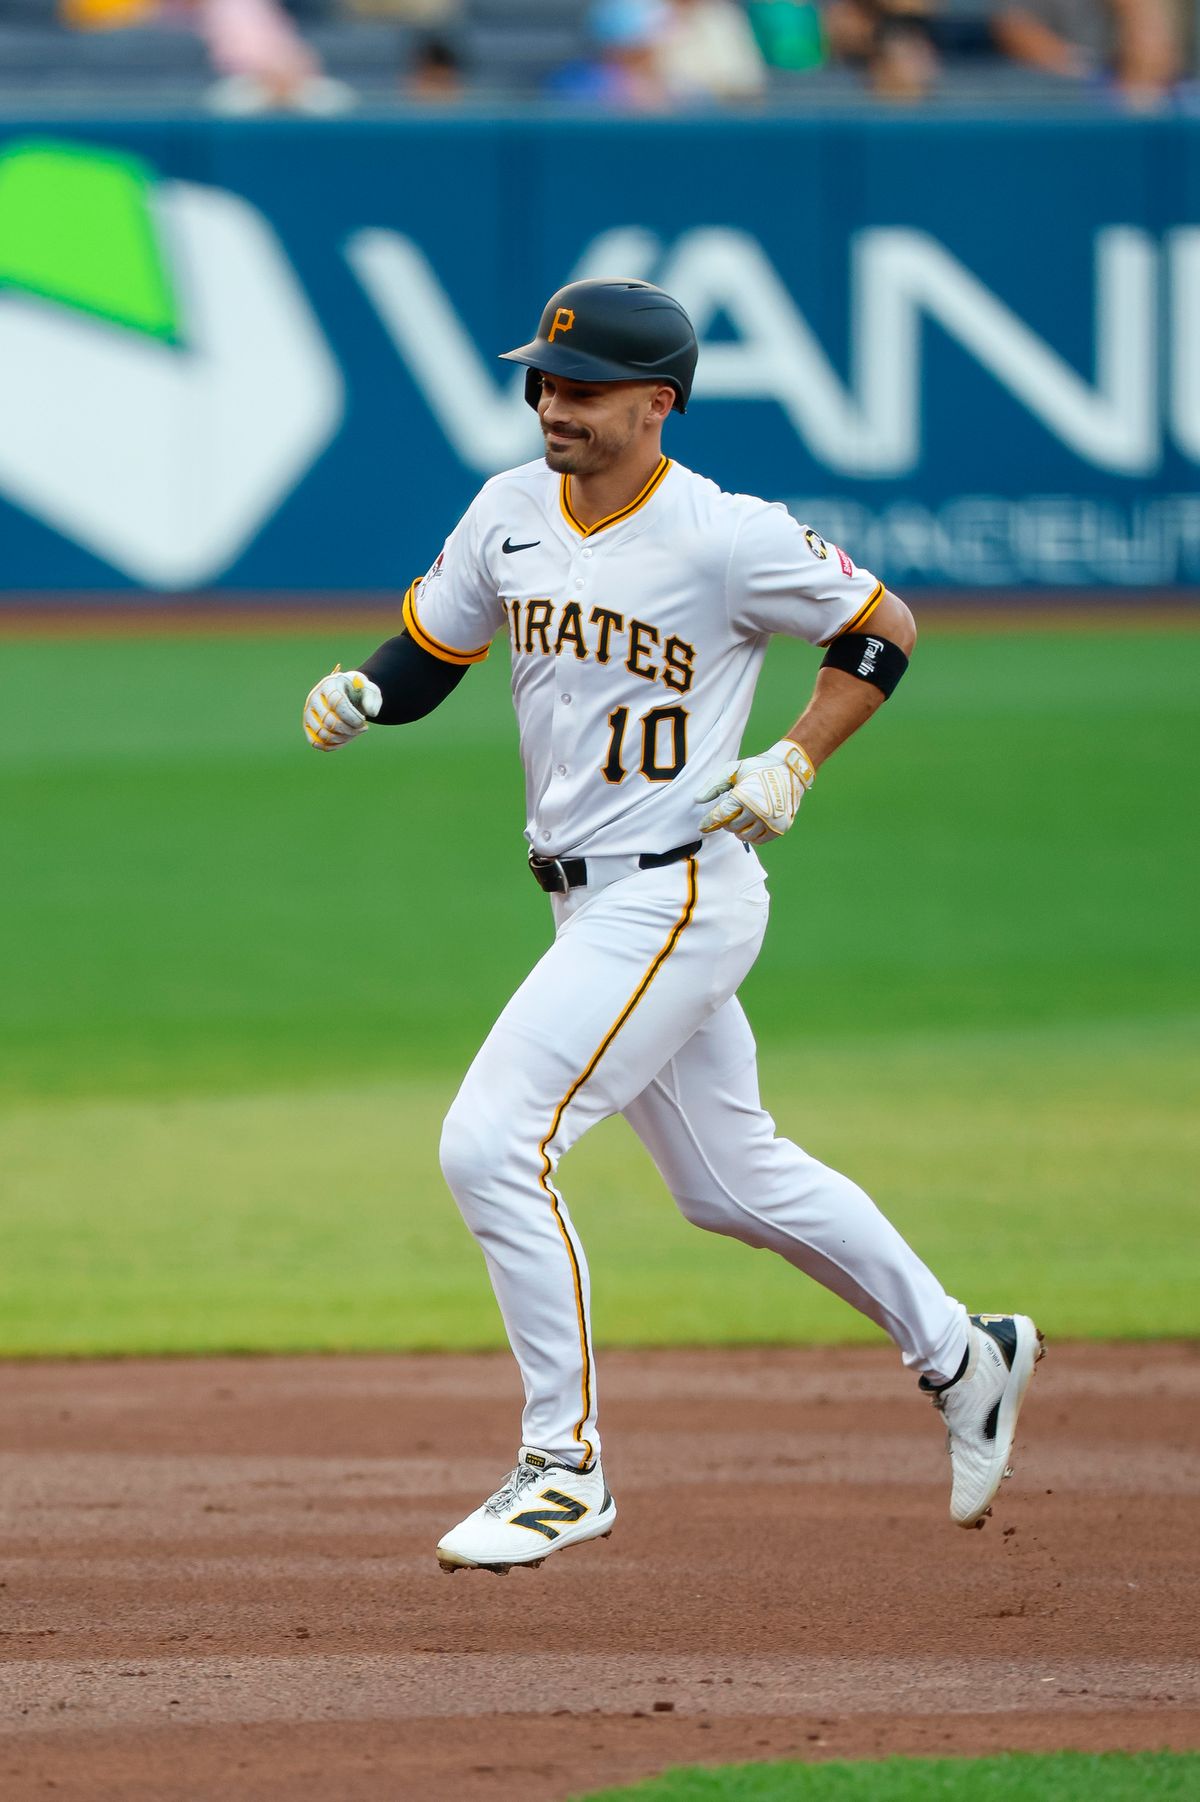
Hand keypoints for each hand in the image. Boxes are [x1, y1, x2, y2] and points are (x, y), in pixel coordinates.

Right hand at [303, 667, 381, 750]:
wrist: (348, 694)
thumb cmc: (359, 692)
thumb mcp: (370, 690)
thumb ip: (373, 699)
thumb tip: (371, 712)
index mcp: (329, 684)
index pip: (336, 703)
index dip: (352, 717)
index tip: (364, 721)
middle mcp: (314, 697)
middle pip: (328, 721)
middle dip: (350, 730)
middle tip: (363, 728)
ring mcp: (309, 711)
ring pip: (323, 734)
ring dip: (343, 739)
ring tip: (355, 733)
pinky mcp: (307, 724)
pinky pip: (316, 742)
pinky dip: (332, 746)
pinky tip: (345, 739)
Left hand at [696, 739, 814, 844]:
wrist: (789, 769)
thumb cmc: (758, 768)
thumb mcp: (733, 770)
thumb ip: (714, 785)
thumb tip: (697, 800)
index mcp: (744, 796)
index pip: (720, 816)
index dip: (708, 822)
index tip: (702, 826)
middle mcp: (757, 811)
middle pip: (731, 827)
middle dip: (727, 821)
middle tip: (730, 813)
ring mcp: (770, 821)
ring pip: (744, 836)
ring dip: (738, 829)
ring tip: (740, 818)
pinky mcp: (780, 827)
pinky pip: (759, 840)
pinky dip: (752, 835)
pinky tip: (750, 825)